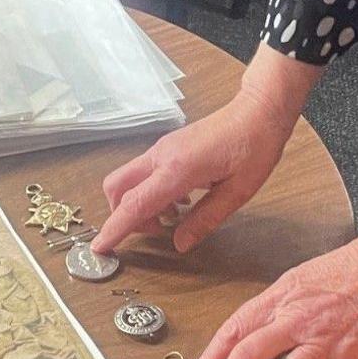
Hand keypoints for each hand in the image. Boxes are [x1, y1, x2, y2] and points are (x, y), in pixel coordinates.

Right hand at [90, 82, 297, 254]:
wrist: (258, 111)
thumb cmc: (254, 147)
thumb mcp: (238, 192)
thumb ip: (205, 219)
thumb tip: (180, 243)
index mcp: (177, 169)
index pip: (135, 203)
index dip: (115, 228)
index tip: (99, 247)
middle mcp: (162, 156)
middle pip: (117, 187)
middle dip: (122, 216)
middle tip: (155, 232)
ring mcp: (163, 149)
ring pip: (129, 180)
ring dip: (139, 205)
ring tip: (173, 219)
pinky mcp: (168, 147)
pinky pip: (144, 173)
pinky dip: (150, 192)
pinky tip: (180, 201)